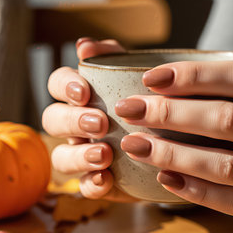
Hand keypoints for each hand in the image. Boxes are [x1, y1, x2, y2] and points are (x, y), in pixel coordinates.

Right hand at [42, 38, 136, 201]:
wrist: (180, 138)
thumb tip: (83, 45)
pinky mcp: (97, 180)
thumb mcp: (136, 74)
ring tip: (105, 155)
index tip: (84, 92)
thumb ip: (111, 56)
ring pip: (60, 157)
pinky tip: (106, 180)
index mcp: (80, 95)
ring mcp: (82, 153)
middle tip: (101, 124)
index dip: (64, 87)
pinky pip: (83, 186)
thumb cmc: (150, 100)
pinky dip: (91, 184)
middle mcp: (74, 124)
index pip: (57, 84)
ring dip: (78, 156)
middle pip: (53, 120)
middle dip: (72, 121)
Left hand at [117, 39, 232, 220]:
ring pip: (227, 165)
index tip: (148, 78)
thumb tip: (206, 40)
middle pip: (227, 120)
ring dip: (174, 155)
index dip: (195, 76)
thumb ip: (229, 69)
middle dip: (171, 114)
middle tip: (127, 109)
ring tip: (132, 144)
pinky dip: (199, 192)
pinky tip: (164, 179)